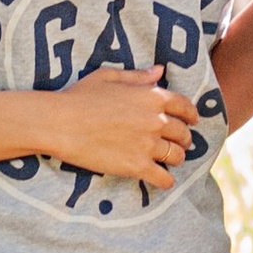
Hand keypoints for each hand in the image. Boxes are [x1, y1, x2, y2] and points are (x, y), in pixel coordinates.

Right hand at [45, 67, 199, 187]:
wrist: (60, 123)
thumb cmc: (79, 97)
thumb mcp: (109, 77)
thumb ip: (138, 76)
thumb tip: (159, 71)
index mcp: (152, 96)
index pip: (184, 106)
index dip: (191, 115)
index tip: (192, 121)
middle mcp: (155, 120)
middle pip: (182, 133)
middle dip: (183, 139)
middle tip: (178, 143)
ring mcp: (148, 145)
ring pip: (177, 156)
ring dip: (175, 159)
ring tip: (169, 161)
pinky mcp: (137, 166)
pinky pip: (164, 178)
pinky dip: (166, 181)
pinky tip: (162, 180)